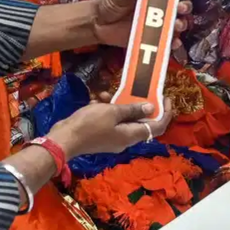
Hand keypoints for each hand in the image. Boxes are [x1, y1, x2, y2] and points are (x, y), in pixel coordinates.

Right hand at [46, 101, 168, 158]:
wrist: (63, 139)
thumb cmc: (89, 124)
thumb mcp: (112, 112)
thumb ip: (132, 110)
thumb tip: (151, 108)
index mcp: (131, 136)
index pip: (157, 127)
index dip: (165, 113)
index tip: (166, 97)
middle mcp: (125, 140)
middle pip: (140, 122)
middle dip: (137, 104)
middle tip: (136, 90)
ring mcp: (112, 138)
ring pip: (123, 118)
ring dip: (118, 104)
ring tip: (106, 93)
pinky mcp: (101, 135)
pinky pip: (110, 121)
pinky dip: (106, 109)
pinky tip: (96, 99)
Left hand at [90, 0, 192, 46]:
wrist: (96, 24)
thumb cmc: (109, 4)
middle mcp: (158, 8)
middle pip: (178, 6)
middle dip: (183, 6)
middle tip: (181, 8)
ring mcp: (156, 24)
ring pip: (175, 24)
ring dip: (180, 24)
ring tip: (178, 25)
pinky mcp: (151, 39)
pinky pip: (166, 41)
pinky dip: (172, 43)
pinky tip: (174, 43)